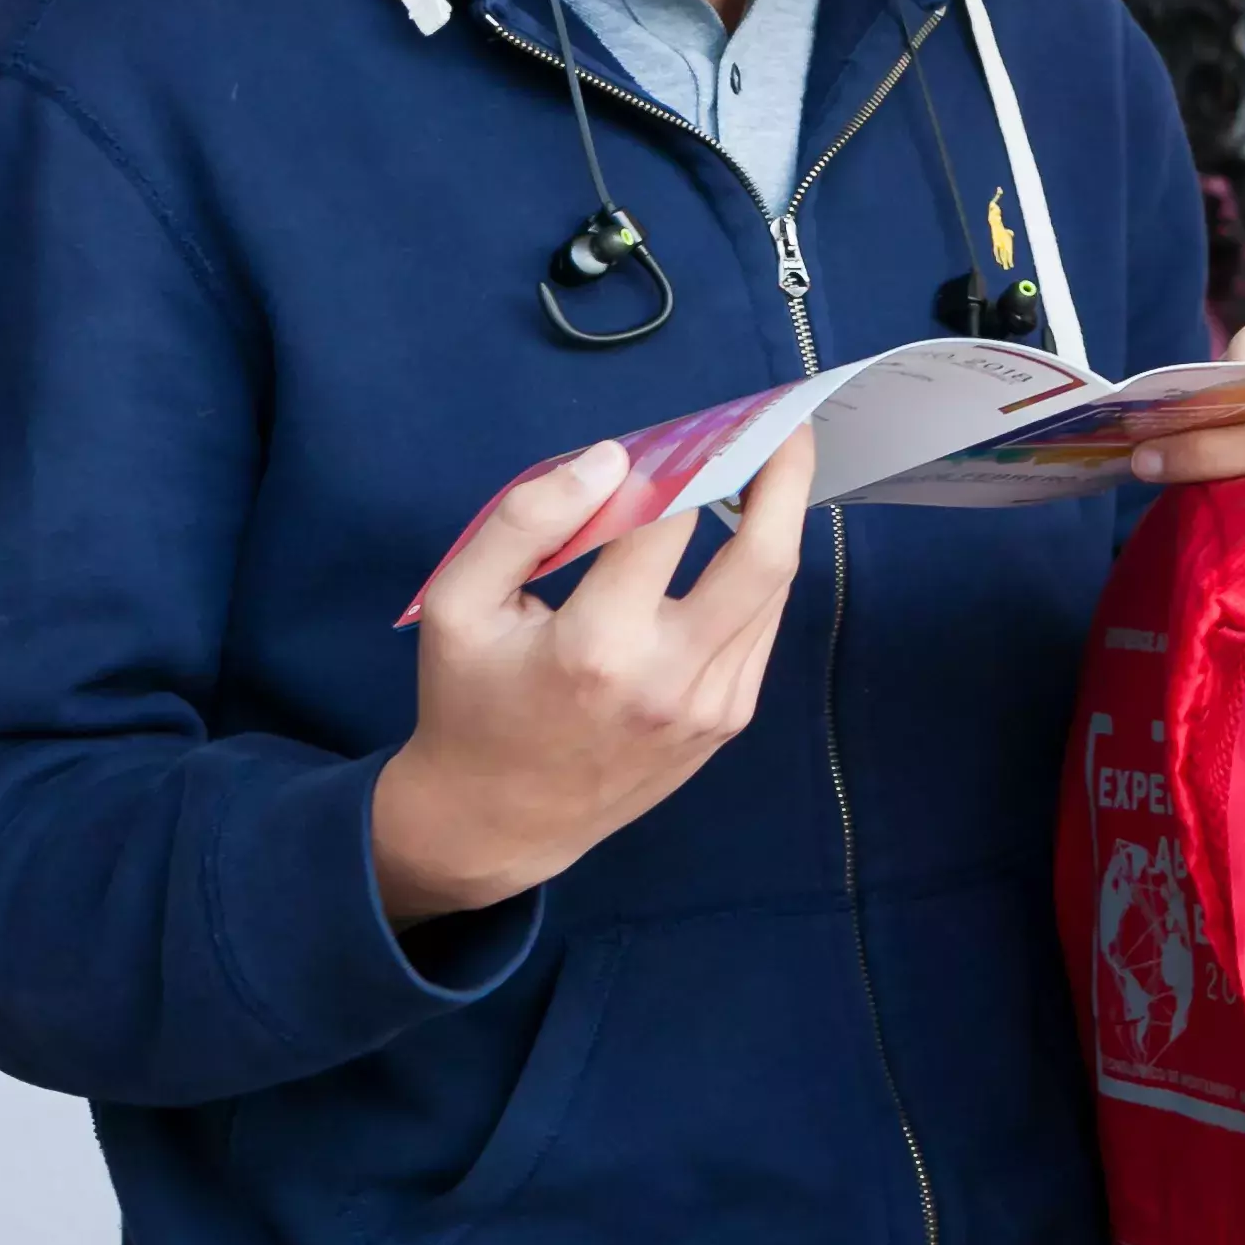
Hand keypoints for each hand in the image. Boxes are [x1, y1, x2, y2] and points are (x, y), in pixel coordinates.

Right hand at [374, 428, 814, 927]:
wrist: (500, 819)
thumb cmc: (471, 702)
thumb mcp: (459, 607)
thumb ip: (524, 522)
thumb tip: (609, 459)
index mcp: (597, 648)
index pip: (665, 523)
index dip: (681, 462)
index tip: (684, 427)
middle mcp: (669, 678)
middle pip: (764, 557)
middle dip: (784, 477)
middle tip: (785, 424)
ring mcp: (710, 705)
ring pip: (774, 588)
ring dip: (778, 519)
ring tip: (763, 466)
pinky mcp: (728, 719)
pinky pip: (762, 625)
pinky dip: (760, 573)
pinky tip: (741, 536)